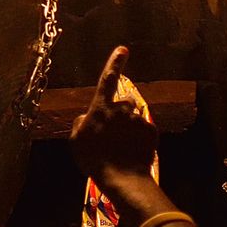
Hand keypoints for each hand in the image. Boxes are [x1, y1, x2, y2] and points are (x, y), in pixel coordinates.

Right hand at [69, 46, 158, 194]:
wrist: (122, 177)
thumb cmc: (94, 159)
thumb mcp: (75, 140)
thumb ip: (80, 123)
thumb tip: (86, 117)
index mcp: (102, 107)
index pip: (108, 78)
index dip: (114, 62)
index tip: (123, 49)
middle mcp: (122, 108)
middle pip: (123, 103)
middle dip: (120, 113)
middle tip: (112, 135)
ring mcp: (138, 119)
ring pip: (133, 117)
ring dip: (128, 126)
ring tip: (120, 147)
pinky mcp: (151, 131)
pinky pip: (143, 130)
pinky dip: (138, 138)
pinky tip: (131, 152)